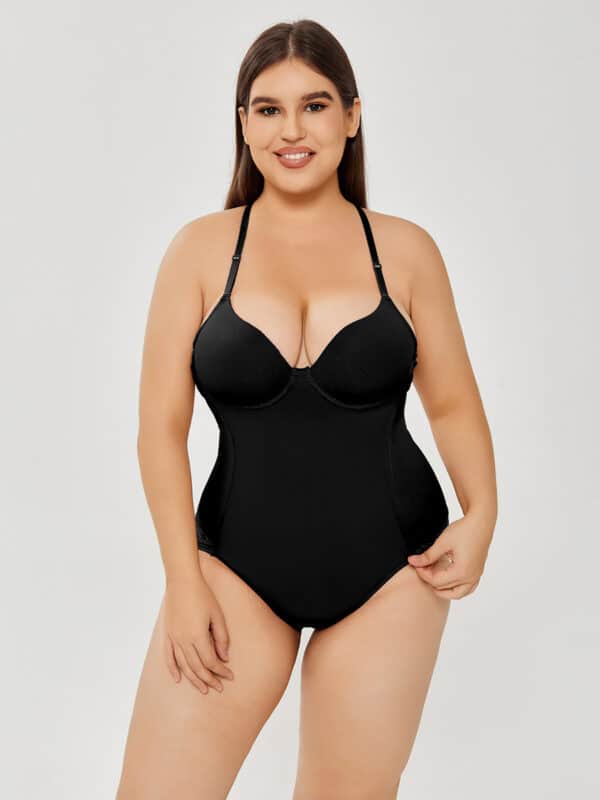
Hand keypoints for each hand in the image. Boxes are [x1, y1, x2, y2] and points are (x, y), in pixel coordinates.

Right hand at [163, 572, 234, 692]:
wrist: (182, 581)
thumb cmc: (203, 595)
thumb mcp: (217, 615)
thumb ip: (222, 637)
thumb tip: (224, 657)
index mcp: (198, 636)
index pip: (210, 661)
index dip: (220, 671)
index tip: (230, 676)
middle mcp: (184, 640)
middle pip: (197, 667)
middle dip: (209, 679)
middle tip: (219, 687)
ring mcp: (174, 638)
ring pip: (183, 666)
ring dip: (194, 679)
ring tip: (203, 688)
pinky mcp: (168, 634)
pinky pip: (169, 657)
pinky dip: (173, 669)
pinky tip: (178, 679)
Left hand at [407, 512, 493, 598]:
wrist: (481, 522)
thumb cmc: (464, 530)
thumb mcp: (443, 542)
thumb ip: (428, 555)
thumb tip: (413, 561)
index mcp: (461, 572)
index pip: (436, 581)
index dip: (423, 574)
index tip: (416, 564)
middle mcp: (470, 578)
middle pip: (444, 588)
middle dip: (431, 579)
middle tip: (423, 568)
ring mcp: (476, 576)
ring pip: (457, 594)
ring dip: (443, 589)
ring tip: (433, 576)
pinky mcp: (478, 572)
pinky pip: (467, 589)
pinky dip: (456, 588)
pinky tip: (447, 577)